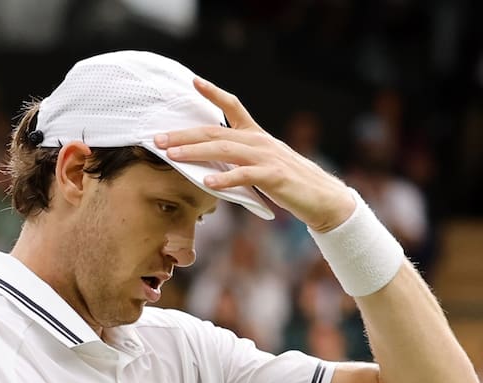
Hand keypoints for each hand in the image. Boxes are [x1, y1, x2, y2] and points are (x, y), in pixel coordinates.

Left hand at [154, 78, 354, 231]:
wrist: (323, 199)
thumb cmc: (290, 184)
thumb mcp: (263, 165)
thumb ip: (239, 160)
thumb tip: (209, 164)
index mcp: (256, 136)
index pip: (233, 106)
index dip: (213, 93)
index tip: (193, 82)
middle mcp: (259, 141)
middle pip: (216, 131)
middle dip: (184, 134)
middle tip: (159, 139)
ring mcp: (267, 158)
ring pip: (225, 149)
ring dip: (196, 152)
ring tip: (174, 156)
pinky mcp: (273, 177)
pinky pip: (244, 175)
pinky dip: (225, 178)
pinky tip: (208, 182)